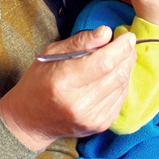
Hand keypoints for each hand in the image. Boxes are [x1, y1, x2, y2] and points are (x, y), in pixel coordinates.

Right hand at [0, 26, 136, 150]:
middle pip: (117, 74)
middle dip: (127, 55)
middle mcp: (78, 103)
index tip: (127, 35)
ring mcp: (91, 118)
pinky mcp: (99, 125)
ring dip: (126, 68)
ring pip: (122, 86)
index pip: (103, 62)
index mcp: (63, 82)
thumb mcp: (51, 54)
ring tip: (120, 57)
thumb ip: (80, 42)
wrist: (31, 120)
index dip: (120, 47)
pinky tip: (113, 75)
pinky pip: (120, 99)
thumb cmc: (39, 82)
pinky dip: (121, 84)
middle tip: (127, 43)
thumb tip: (106, 32)